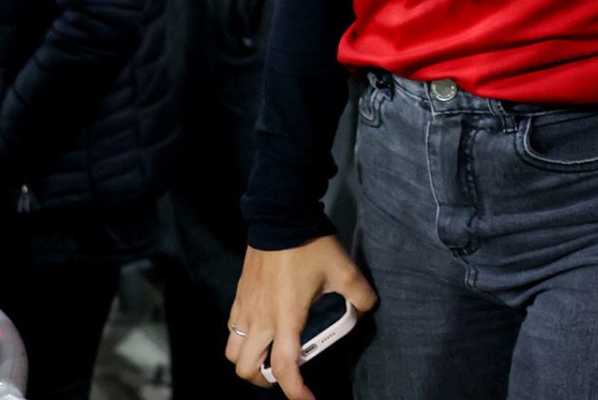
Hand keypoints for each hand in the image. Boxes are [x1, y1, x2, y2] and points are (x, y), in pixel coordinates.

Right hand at [227, 237, 376, 398]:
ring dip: (248, 363)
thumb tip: (367, 309)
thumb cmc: (310, 245)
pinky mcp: (238, 296)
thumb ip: (360, 295)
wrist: (280, 216)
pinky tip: (261, 331)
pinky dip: (241, 341)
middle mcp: (260, 319)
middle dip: (264, 382)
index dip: (295, 391)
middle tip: (285, 377)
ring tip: (269, 358)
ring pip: (233, 353)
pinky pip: (231, 330)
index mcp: (287, 318)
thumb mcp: (344, 270)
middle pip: (247, 369)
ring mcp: (245, 308)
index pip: (285, 367)